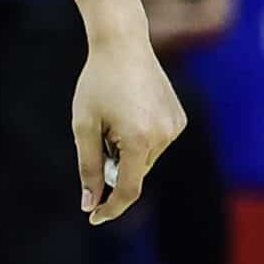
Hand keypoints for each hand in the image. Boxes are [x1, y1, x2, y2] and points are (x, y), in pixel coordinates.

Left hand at [72, 34, 185, 224]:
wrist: (123, 46)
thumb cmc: (96, 85)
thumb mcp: (83, 126)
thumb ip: (87, 166)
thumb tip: (89, 202)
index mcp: (139, 140)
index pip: (128, 189)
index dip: (111, 206)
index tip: (94, 217)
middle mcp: (164, 136)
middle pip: (134, 172)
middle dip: (113, 166)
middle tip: (98, 135)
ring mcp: (175, 127)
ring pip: (145, 159)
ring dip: (126, 151)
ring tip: (114, 117)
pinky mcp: (179, 119)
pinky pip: (155, 143)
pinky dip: (140, 139)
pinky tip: (130, 111)